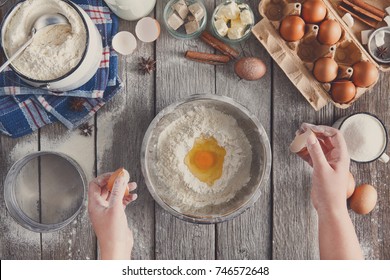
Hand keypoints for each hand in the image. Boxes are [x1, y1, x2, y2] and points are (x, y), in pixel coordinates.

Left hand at [88, 172, 136, 259]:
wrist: (117, 248)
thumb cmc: (112, 233)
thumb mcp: (115, 208)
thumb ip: (118, 191)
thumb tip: (119, 177)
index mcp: (94, 204)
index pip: (95, 184)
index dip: (105, 177)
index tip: (115, 174)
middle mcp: (100, 206)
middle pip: (106, 188)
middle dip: (116, 182)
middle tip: (125, 177)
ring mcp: (108, 211)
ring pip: (115, 194)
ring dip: (123, 189)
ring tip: (132, 185)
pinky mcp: (116, 215)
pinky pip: (121, 202)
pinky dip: (127, 198)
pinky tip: (133, 197)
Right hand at [295, 124, 362, 258]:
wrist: (329, 208)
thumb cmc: (330, 192)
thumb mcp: (322, 169)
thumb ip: (316, 152)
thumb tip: (310, 137)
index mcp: (341, 155)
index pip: (334, 135)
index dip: (322, 129)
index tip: (310, 128)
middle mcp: (335, 157)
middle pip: (324, 139)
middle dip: (313, 133)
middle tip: (301, 129)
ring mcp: (327, 163)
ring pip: (316, 147)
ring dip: (307, 142)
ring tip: (296, 137)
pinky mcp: (319, 169)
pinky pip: (311, 156)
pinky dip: (304, 151)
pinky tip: (296, 149)